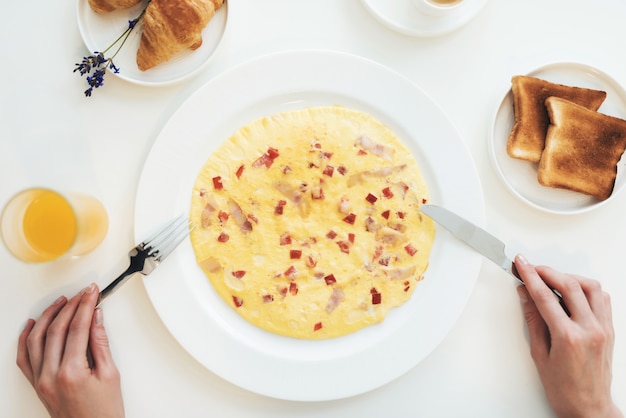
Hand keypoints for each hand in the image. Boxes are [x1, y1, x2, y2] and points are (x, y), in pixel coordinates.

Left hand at [17, 283, 124, 417]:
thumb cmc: (104, 412)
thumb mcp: (110, 375)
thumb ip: (100, 343)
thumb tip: (95, 318)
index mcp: (71, 372)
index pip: (77, 328)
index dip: (85, 305)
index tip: (92, 293)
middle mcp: (50, 376)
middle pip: (56, 329)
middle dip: (71, 306)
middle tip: (83, 293)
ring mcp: (40, 380)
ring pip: (36, 339)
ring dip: (49, 316)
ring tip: (62, 301)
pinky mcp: (37, 384)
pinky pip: (24, 357)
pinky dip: (26, 338)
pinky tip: (33, 324)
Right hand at [514, 255, 621, 417]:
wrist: (589, 408)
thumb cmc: (564, 389)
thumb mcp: (539, 354)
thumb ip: (533, 319)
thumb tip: (526, 295)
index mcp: (568, 337)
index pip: (545, 296)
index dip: (530, 276)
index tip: (521, 264)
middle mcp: (589, 329)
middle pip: (569, 285)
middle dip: (547, 271)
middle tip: (532, 267)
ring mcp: (603, 328)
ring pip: (590, 287)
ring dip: (569, 276)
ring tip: (552, 278)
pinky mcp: (610, 329)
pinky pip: (602, 298)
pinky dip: (587, 288)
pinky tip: (573, 290)